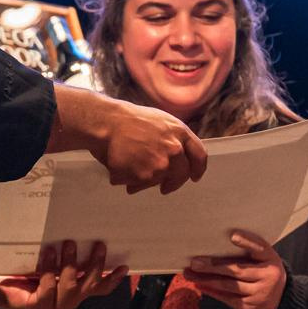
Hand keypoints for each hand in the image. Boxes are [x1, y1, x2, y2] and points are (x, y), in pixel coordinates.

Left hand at [0, 240, 127, 308]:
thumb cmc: (22, 271)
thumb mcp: (48, 261)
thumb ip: (65, 257)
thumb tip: (80, 234)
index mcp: (72, 291)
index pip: (97, 288)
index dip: (111, 280)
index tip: (124, 267)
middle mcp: (66, 301)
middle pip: (88, 287)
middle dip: (95, 266)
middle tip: (99, 246)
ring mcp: (53, 306)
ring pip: (70, 288)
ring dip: (70, 265)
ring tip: (68, 245)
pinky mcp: (38, 306)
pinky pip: (48, 289)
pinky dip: (49, 270)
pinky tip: (47, 254)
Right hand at [54, 87, 206, 194]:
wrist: (108, 123)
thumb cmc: (129, 120)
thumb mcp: (161, 121)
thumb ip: (175, 138)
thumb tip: (180, 156)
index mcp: (180, 133)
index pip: (199, 156)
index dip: (198, 169)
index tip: (194, 177)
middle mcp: (175, 150)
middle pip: (182, 174)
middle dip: (174, 183)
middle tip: (165, 188)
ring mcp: (161, 164)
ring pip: (158, 181)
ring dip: (145, 179)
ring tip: (130, 165)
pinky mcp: (146, 176)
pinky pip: (140, 185)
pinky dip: (130, 181)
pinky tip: (121, 169)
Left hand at [183, 230, 287, 308]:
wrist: (275, 304)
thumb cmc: (262, 275)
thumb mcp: (262, 263)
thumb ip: (246, 255)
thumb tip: (213, 247)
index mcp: (272, 259)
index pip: (259, 248)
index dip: (247, 241)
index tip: (232, 235)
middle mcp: (269, 276)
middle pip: (237, 270)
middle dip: (213, 266)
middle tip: (195, 262)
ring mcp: (260, 293)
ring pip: (228, 285)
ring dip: (206, 279)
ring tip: (190, 274)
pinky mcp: (250, 307)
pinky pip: (226, 298)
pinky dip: (211, 291)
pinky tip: (199, 285)